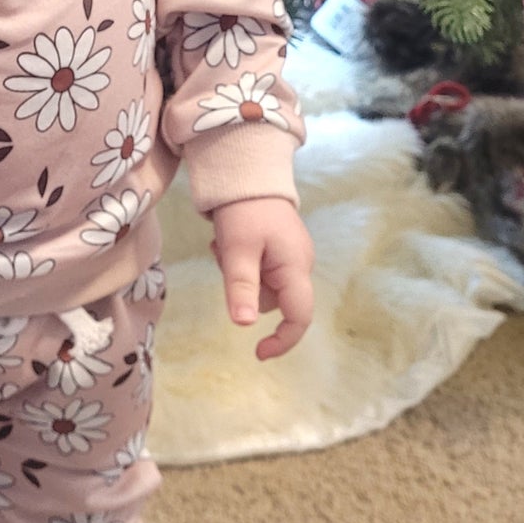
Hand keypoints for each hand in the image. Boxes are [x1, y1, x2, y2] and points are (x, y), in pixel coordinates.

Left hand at [211, 195, 314, 360]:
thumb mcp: (237, 250)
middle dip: (245, 290)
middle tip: (223, 260)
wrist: (246, 169)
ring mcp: (289, 255)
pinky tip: (227, 241)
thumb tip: (244, 325)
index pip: (300, 317)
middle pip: (274, 300)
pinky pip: (258, 268)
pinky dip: (240, 262)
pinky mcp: (277, 247)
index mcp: (295, 267)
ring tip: (223, 245)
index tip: (257, 352)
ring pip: (262, 285)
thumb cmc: (244, 210)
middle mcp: (298, 264)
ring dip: (239, 274)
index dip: (283, 340)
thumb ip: (241, 287)